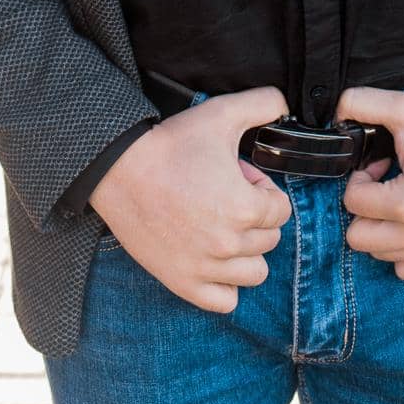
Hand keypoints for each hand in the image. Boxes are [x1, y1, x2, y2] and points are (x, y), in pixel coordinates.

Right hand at [88, 86, 293, 313]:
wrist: (120, 169)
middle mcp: (229, 244)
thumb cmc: (172, 144)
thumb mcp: (222, 113)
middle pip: (269, 239)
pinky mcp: (182, 283)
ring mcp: (205, 268)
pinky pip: (225, 301)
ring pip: (255, 273)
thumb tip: (284, 104)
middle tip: (225, 194)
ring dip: (246, 250)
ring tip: (222, 225)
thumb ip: (264, 103)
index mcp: (244, 208)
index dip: (263, 189)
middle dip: (254, 215)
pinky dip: (226, 284)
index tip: (240, 177)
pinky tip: (212, 257)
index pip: (282, 210)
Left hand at [333, 86, 403, 279]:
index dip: (360, 178)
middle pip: (359, 238)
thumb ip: (362, 103)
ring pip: (380, 255)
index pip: (353, 202)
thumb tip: (336, 111)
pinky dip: (403, 249)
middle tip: (386, 185)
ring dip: (384, 227)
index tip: (380, 165)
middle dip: (366, 208)